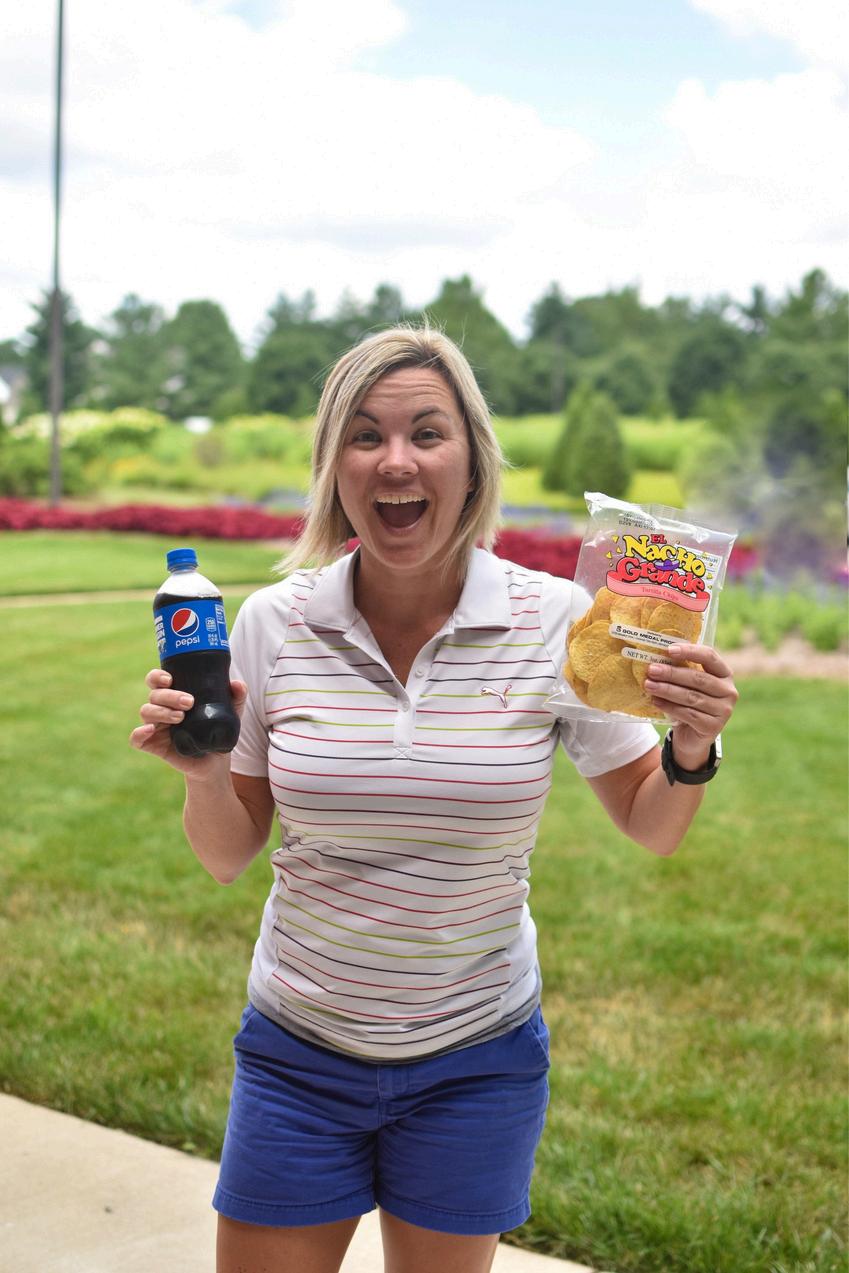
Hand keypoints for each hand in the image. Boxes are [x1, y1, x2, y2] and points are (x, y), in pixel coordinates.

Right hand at [129, 668, 247, 776]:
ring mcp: (156, 727)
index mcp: (174, 696)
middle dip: (169, 696)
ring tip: (181, 717)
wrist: (216, 761)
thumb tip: (238, 684)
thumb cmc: (218, 730)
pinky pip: (136, 739)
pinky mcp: (154, 745)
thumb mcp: (231, 712)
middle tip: (189, 702)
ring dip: (161, 711)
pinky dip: (138, 733)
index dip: (157, 676)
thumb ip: (236, 697)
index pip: (157, 680)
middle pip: (154, 695)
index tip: (170, 679)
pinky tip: (150, 731)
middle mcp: (161, 708)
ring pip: (146, 712)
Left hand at [643, 643, 737, 766]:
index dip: (690, 651)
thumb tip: (656, 658)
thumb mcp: (688, 685)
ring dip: (667, 690)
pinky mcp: (714, 727)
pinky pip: (688, 714)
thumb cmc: (689, 703)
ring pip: (691, 697)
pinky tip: (656, 701)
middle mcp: (729, 691)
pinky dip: (669, 707)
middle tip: (652, 670)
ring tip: (649, 685)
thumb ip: (680, 671)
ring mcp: (724, 710)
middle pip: (698, 678)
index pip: (710, 657)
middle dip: (672, 673)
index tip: (669, 649)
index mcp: (725, 674)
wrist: (693, 736)